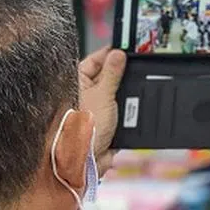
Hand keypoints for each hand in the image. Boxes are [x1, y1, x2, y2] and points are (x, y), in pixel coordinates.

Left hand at [78, 47, 125, 175]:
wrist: (87, 160)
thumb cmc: (82, 129)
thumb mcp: (102, 94)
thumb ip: (112, 74)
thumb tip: (118, 54)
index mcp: (77, 82)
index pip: (95, 60)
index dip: (109, 54)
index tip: (124, 49)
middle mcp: (85, 94)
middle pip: (108, 77)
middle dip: (121, 76)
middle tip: (133, 70)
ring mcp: (96, 109)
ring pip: (117, 95)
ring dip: (126, 97)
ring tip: (131, 97)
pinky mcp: (107, 123)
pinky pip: (122, 113)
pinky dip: (129, 113)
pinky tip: (132, 112)